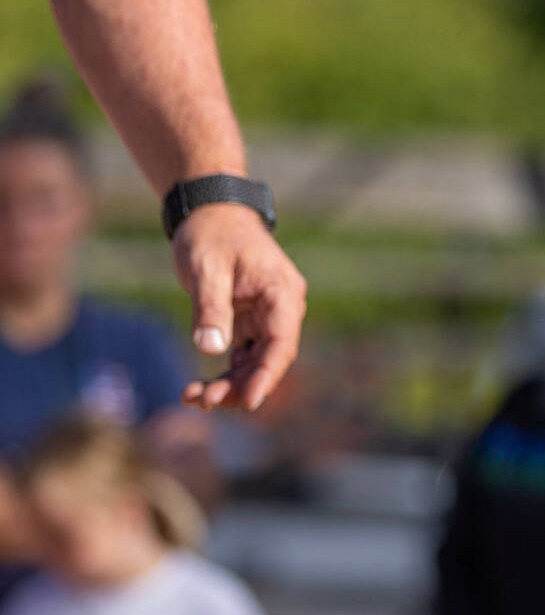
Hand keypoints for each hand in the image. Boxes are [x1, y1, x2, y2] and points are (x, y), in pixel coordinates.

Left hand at [173, 203, 307, 410]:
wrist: (209, 212)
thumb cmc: (211, 235)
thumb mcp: (207, 269)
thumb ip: (211, 308)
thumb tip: (211, 349)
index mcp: (282, 293)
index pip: (282, 342)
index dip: (267, 375)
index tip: (248, 402)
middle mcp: (281, 308)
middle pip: (269, 359)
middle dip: (240, 385)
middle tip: (204, 400)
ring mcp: (266, 316)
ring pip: (256, 362)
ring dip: (230, 384)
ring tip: (193, 396)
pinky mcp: (249, 321)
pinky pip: (242, 355)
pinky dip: (224, 373)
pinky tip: (198, 386)